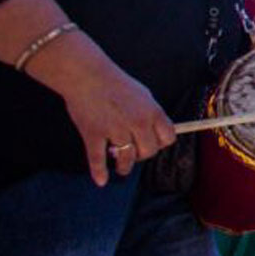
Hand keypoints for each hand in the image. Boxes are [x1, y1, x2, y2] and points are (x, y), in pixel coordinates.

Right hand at [61, 67, 175, 186]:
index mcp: (152, 112)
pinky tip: (101, 180)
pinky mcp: (93, 134)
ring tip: (121, 168)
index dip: (161, 143)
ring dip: (124, 166)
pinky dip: (99, 172)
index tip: (154, 143)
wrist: (87, 75)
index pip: (168, 138)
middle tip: (134, 152)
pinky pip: (97, 159)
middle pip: (149, 151)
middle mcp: (137, 122)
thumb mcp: (144, 95)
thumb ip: (152, 114)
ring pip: (126, 158)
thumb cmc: (116, 84)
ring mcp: (115, 130)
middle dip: (142, 154)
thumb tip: (159, 131)